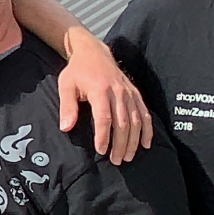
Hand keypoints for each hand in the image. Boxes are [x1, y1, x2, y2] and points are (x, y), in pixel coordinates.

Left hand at [55, 34, 152, 163]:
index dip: (104, 136)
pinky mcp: (136, 94)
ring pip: (136, 120)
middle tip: (116, 161)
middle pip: (123, 122)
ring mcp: (130, 93)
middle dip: (121, 144)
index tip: (101, 151)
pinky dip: (147, 129)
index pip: (104, 118)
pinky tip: (146, 144)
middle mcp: (118, 92)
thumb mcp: (66, 86)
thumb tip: (65, 128)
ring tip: (128, 157)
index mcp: (100, 90)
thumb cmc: (77, 71)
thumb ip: (67, 107)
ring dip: (134, 140)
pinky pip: (145, 113)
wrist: (94, 52)